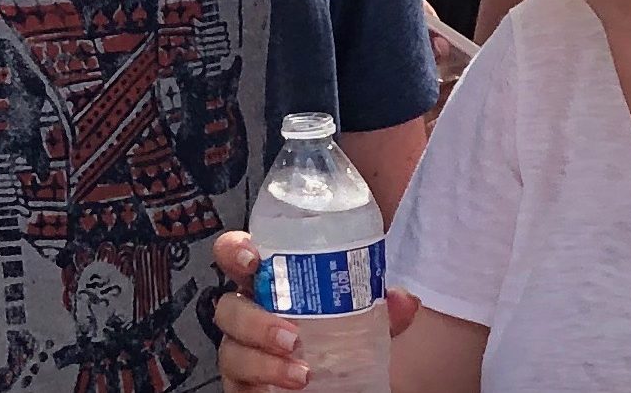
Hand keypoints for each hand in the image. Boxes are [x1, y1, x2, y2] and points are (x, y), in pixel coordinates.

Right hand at [204, 234, 420, 391]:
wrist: (345, 385)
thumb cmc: (341, 342)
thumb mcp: (365, 322)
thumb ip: (382, 310)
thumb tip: (403, 301)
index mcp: (270, 286)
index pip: (237, 257)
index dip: (233, 251)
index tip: (252, 258)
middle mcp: (249, 317)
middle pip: (227, 308)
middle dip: (252, 321)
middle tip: (291, 335)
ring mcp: (243, 353)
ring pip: (231, 352)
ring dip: (263, 363)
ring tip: (301, 373)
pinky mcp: (244, 386)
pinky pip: (240, 385)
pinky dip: (264, 383)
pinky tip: (289, 386)